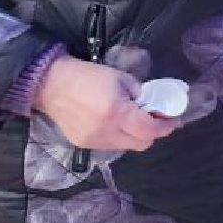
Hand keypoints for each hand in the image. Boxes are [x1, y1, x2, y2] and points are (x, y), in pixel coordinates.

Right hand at [33, 56, 179, 151]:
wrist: (50, 85)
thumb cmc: (87, 76)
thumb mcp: (120, 78)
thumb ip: (140, 94)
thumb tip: (153, 106)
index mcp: (116, 112)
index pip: (149, 130)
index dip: (164, 127)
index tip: (172, 119)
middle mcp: (106, 131)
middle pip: (141, 144)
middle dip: (151, 133)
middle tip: (154, 119)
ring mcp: (94, 142)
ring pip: (126, 146)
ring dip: (134, 135)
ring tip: (132, 119)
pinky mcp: (84, 145)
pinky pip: (111, 145)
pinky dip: (119, 136)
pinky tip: (114, 123)